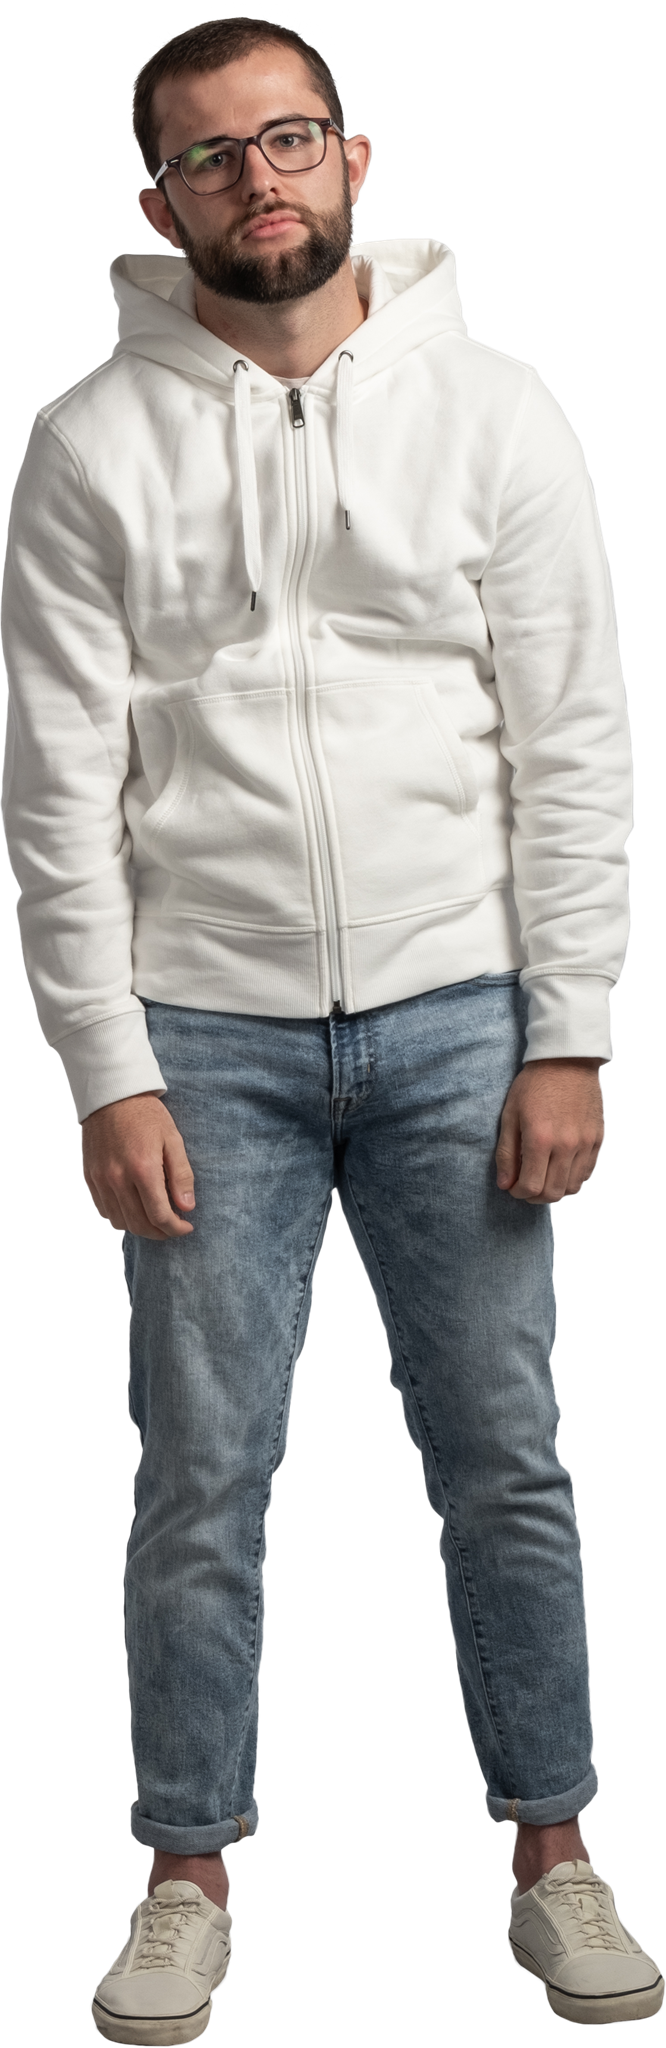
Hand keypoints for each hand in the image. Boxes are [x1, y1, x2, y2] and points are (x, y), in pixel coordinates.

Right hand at [81, 1092, 195, 1238]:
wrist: (111, 1095)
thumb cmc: (147, 1115)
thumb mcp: (173, 1140)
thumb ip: (181, 1175)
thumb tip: (187, 1208)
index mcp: (143, 1169)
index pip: (160, 1216)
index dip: (176, 1229)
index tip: (186, 1227)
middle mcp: (118, 1179)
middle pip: (139, 1224)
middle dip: (160, 1233)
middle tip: (173, 1227)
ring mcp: (100, 1180)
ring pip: (120, 1222)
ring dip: (139, 1227)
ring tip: (154, 1218)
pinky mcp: (89, 1177)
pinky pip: (104, 1210)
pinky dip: (120, 1216)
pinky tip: (133, 1207)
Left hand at [495, 1058, 604, 1203]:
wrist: (567, 1060)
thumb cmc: (534, 1085)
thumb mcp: (510, 1114)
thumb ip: (506, 1152)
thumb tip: (505, 1184)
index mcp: (539, 1139)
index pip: (530, 1186)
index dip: (518, 1193)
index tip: (513, 1187)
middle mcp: (565, 1145)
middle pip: (552, 1193)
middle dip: (535, 1196)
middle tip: (526, 1186)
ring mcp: (585, 1143)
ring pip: (572, 1187)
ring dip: (555, 1190)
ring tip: (544, 1178)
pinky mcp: (598, 1139)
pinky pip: (587, 1173)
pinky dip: (573, 1179)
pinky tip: (561, 1169)